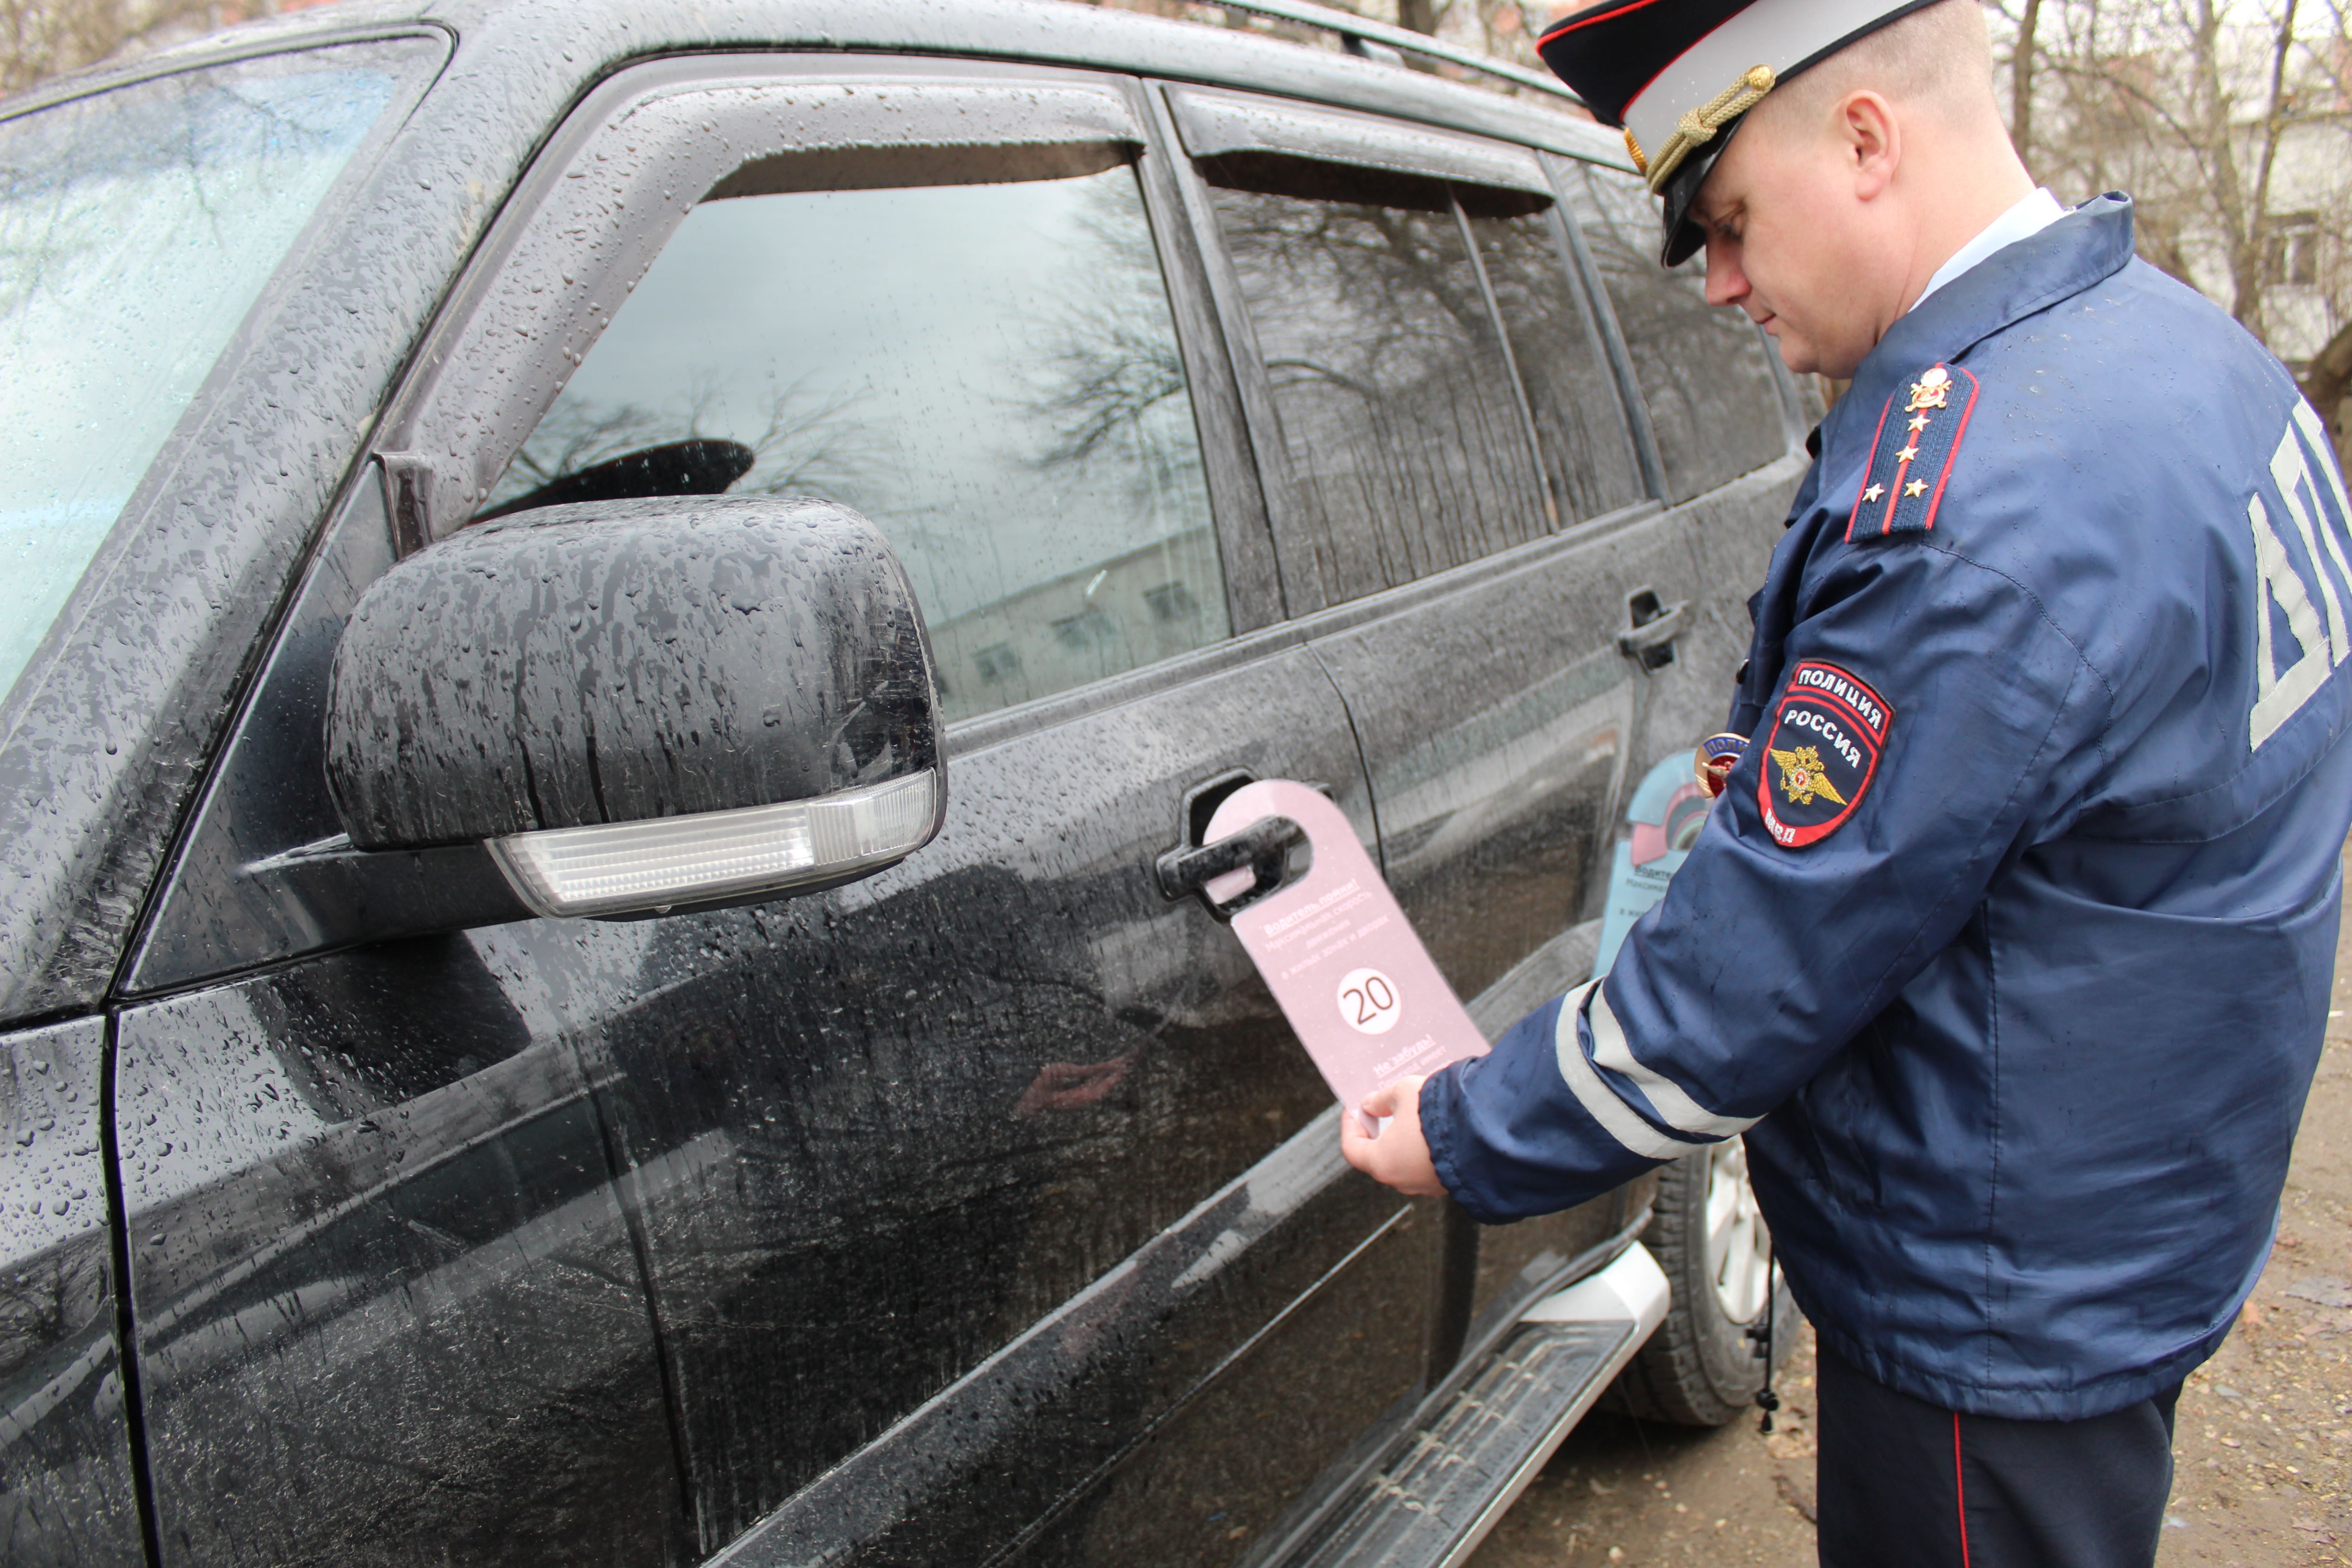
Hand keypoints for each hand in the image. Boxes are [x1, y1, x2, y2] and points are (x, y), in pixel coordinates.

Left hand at [1339, 1075, 1446, 1195]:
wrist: (1487, 1134)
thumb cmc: (1439, 1114)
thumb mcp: (1404, 1092)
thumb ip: (1383, 1099)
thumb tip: (1371, 1104)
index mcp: (1382, 1163)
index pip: (1353, 1149)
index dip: (1351, 1125)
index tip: (1356, 1108)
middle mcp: (1403, 1180)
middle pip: (1379, 1156)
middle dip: (1380, 1131)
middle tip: (1382, 1108)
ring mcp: (1427, 1185)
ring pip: (1407, 1161)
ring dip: (1406, 1138)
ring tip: (1414, 1112)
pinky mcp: (1449, 1182)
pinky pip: (1431, 1164)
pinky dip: (1428, 1147)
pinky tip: (1436, 1125)